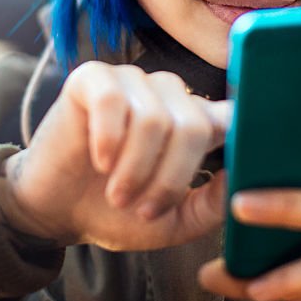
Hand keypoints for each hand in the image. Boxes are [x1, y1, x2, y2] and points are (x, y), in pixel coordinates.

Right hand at [0, 61, 232, 250]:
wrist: (56, 211)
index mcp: (194, 121)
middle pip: (193, 125)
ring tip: (117, 193)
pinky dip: (108, 138)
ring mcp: (131, 81)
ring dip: (134, 168)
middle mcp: (169, 94)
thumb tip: (244, 177)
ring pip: (154, 118)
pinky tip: (99, 159)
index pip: (232, 114)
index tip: (235, 159)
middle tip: (140, 207)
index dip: (238, 133)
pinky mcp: (92, 78)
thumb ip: (212, 204)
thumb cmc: (116, 213)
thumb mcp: (174, 222)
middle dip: (169, 178)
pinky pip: (113, 100)